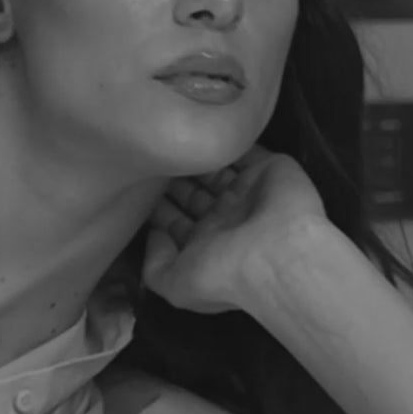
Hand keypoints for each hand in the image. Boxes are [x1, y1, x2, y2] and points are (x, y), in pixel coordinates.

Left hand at [142, 145, 327, 314]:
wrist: (277, 254)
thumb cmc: (223, 273)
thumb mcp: (174, 285)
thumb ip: (154, 264)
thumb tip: (154, 235)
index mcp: (206, 244)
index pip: (177, 222)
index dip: (158, 207)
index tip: (134, 190)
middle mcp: (227, 218)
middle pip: (194, 194)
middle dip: (172, 181)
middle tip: (148, 160)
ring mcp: (248, 193)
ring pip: (215, 171)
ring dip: (195, 159)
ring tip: (169, 143)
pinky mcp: (270, 169)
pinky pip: (247, 148)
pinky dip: (230, 139)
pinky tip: (204, 128)